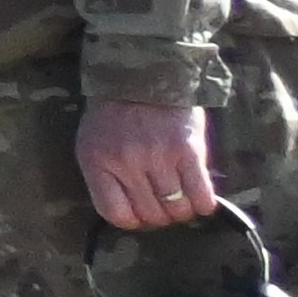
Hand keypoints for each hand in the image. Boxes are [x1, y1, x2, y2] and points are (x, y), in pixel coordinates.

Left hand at [78, 96, 220, 229]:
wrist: (145, 75)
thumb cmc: (116, 114)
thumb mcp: (93, 142)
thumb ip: (105, 176)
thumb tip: (129, 214)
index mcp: (97, 162)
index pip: (115, 214)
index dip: (132, 221)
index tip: (141, 216)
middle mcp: (126, 162)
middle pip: (150, 214)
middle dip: (160, 216)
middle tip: (165, 205)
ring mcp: (157, 157)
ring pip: (176, 209)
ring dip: (182, 211)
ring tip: (183, 201)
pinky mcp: (187, 151)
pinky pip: (201, 195)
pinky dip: (203, 204)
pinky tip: (201, 200)